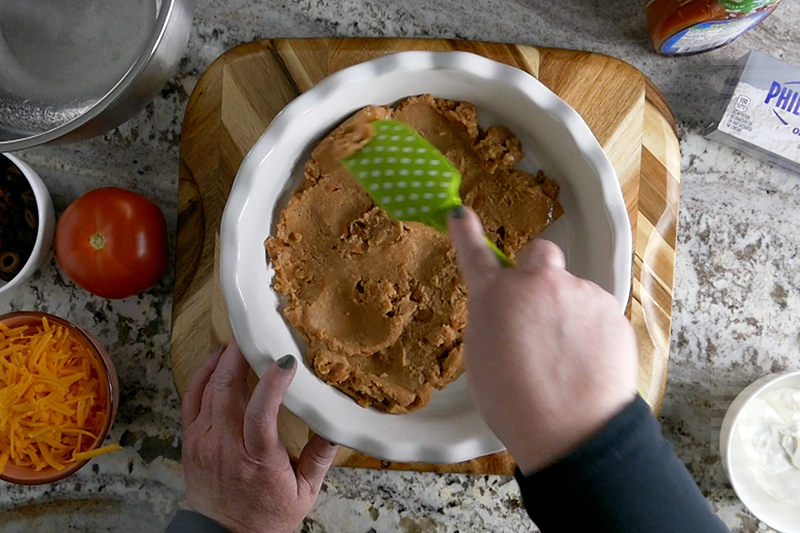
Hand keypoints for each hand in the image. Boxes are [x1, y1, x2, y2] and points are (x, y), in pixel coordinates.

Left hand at [181, 343, 337, 532]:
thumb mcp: (304, 492)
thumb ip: (320, 457)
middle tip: (257, 337)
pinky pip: (191, 396)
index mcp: (257, 460)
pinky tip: (216, 360)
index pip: (260, 413)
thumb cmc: (266, 516)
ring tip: (240, 343)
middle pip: (226, 389)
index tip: (286, 361)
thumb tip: (336, 424)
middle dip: (241, 356)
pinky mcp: (191, 438)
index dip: (272, 382)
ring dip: (223, 361)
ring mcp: (204, 440)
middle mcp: (225, 446)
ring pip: (207, 388)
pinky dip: (202, 374)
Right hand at [448, 208, 637, 474]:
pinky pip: (596, 310)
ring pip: (571, 290)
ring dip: (567, 310)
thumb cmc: (515, 404)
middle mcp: (537, 284)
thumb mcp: (482, 359)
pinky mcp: (611, 309)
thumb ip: (492, 321)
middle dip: (537, 273)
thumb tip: (506, 311)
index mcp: (495, 298)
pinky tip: (586, 361)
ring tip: (566, 356)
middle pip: (539, 254)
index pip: (476, 255)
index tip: (461, 214)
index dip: (467, 233)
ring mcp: (578, 293)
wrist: (571, 431)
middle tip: (538, 309)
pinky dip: (591, 329)